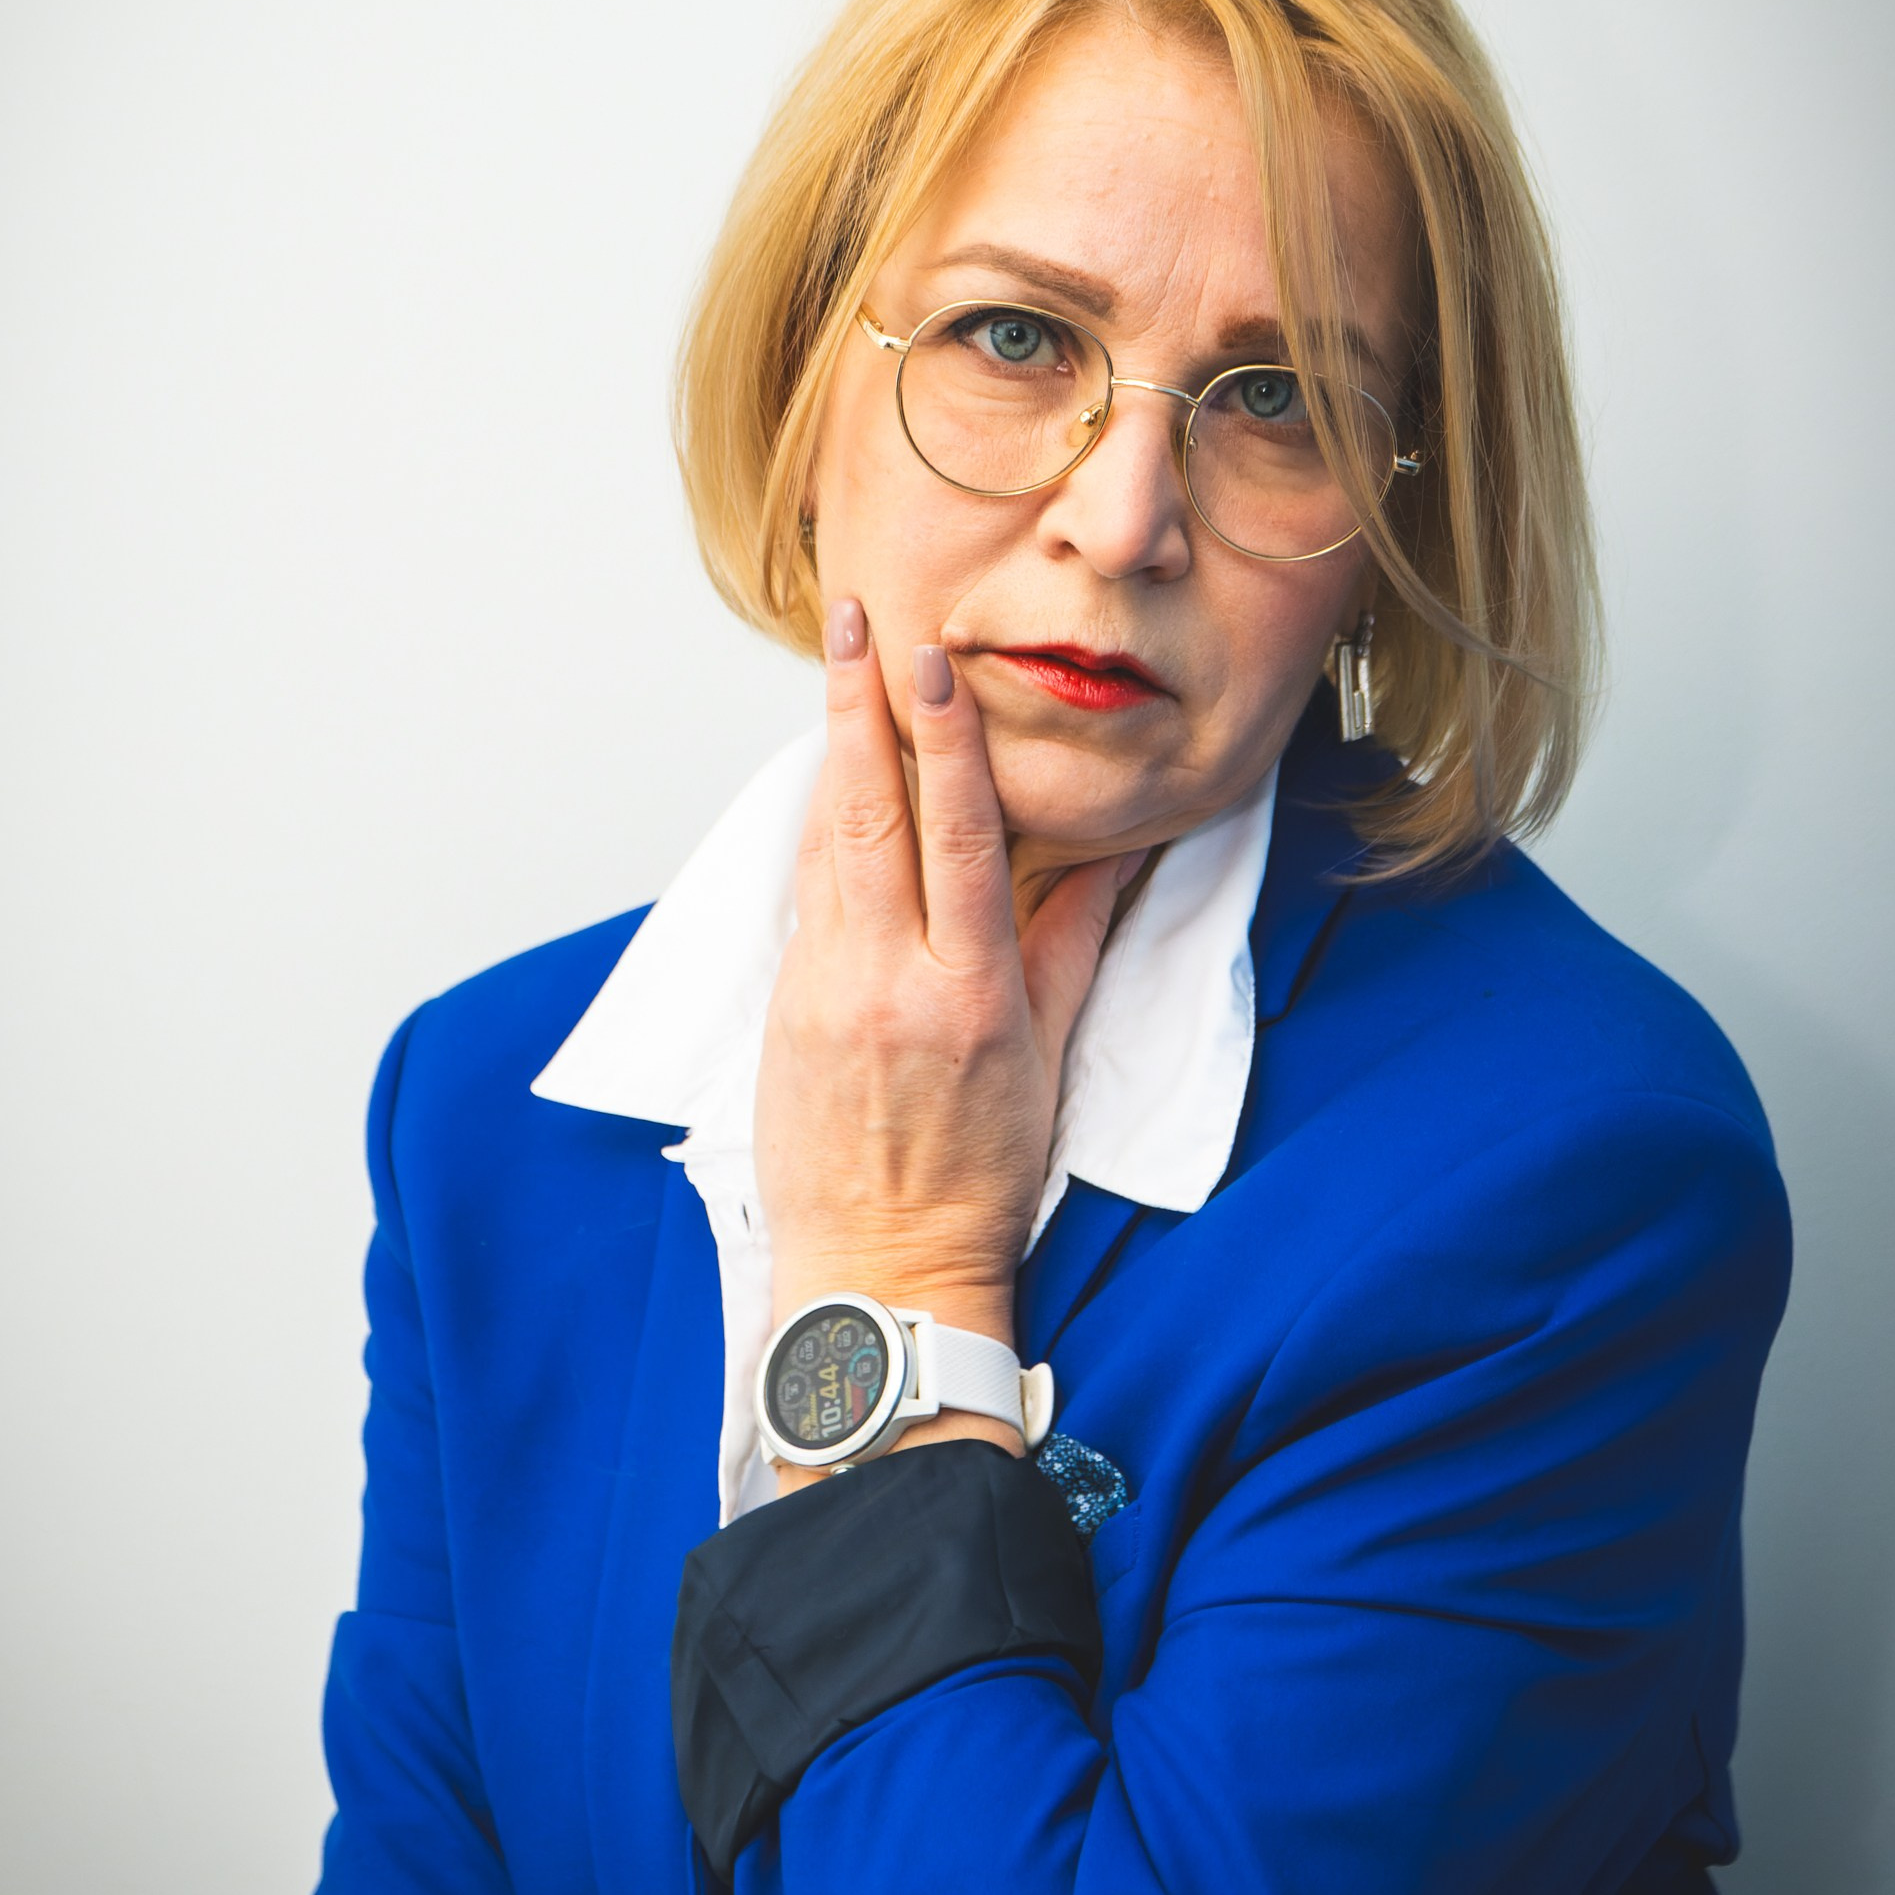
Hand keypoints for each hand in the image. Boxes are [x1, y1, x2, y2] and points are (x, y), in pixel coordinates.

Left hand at [754, 596, 1132, 1475]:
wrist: (880, 1273)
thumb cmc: (978, 1178)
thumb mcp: (1047, 1058)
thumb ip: (1071, 944)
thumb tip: (1112, 855)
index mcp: (968, 992)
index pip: (959, 835)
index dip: (946, 738)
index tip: (933, 660)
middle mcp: (887, 981)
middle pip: (867, 814)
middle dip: (859, 707)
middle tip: (854, 622)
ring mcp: (824, 993)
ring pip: (824, 845)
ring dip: (831, 753)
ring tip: (838, 672)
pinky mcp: (782, 1012)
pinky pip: (805, 898)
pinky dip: (817, 832)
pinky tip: (825, 781)